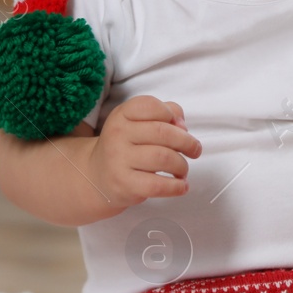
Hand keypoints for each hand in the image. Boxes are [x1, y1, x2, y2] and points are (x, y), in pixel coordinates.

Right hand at [86, 95, 201, 210]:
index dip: (171, 115)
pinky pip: (158, 185)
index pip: (151, 106)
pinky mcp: (124, 184)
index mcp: (122, 115)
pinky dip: (177, 186)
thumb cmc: (128, 146)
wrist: (98, 176)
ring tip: (182, 170)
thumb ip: (166, 113)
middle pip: (163, 133)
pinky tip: (181, 186)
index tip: (180, 127)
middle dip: (187, 142)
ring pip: (164, 158)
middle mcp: (117, 134)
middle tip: (195, 150)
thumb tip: (183, 127)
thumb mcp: (139, 121)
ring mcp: (119, 160)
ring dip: (182, 165)